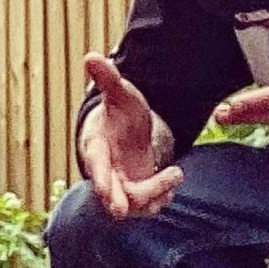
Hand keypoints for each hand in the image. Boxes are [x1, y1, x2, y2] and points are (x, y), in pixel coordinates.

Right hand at [79, 55, 182, 218]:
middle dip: (115, 201)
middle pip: (108, 192)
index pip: (96, 164)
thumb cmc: (119, 111)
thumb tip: (91, 56)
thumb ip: (107, 78)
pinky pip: (146, 206)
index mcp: (97, 146)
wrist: (125, 130)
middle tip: (122, 211)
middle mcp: (105, 170)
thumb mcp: (119, 93)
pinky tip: (172, 183)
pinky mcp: (135, 193)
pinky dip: (160, 198)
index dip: (100, 177)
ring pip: (133, 202)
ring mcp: (120, 184)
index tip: (106, 193)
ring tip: (177, 173)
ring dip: (154, 193)